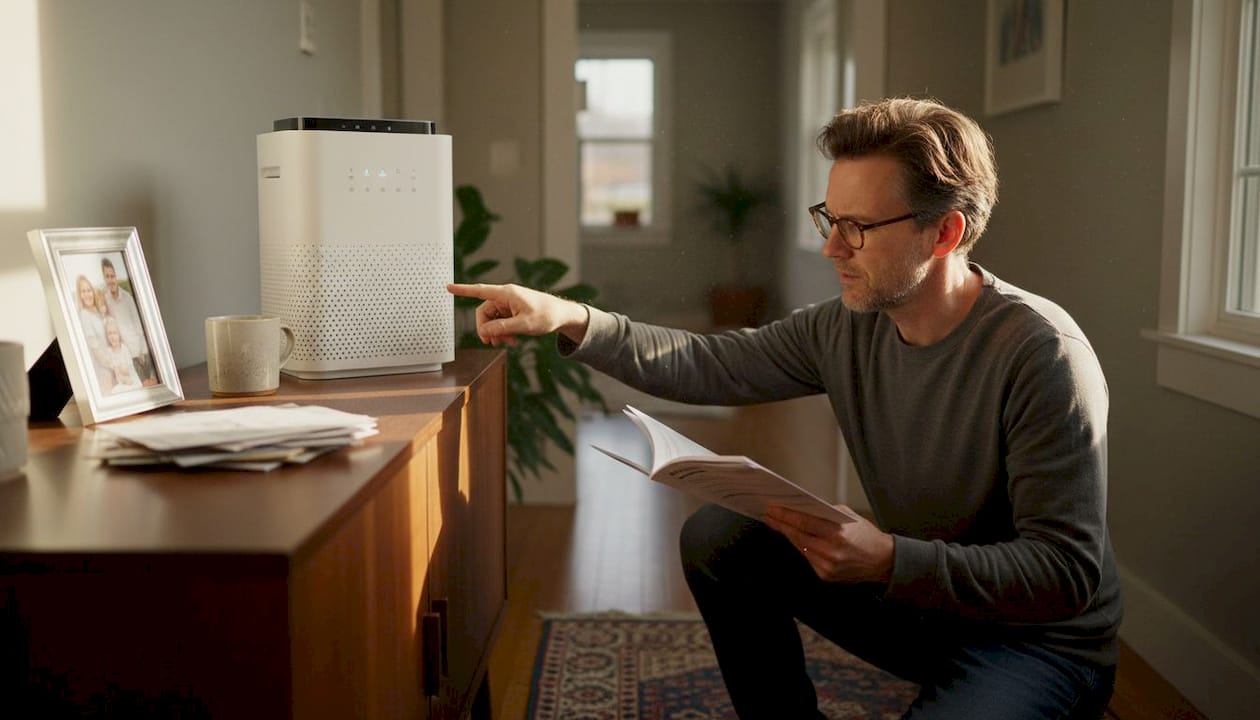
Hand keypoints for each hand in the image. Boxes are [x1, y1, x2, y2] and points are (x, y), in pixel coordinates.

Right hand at [447, 282, 589, 346]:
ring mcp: (509, 304)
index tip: (448, 287)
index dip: (463, 290)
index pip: (479, 290)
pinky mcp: (512, 311)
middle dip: (486, 329)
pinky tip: (512, 341)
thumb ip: (502, 328)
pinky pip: (500, 322)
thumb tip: (484, 332)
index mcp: (506, 293)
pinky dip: (503, 332)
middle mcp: (505, 297)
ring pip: (492, 320)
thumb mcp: (524, 325)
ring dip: (496, 333)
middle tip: (493, 343)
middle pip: (484, 313)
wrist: (562, 316)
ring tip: (507, 344)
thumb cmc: (547, 315)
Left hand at [763, 504, 894, 584]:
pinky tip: (794, 537)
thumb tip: (803, 508)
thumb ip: (826, 513)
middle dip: (781, 524)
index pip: (803, 523)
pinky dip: (801, 546)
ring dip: (788, 535)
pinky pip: (807, 557)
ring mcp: (827, 566)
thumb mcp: (848, 516)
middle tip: (769, 515)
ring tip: (777, 524)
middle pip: (797, 535)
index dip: (785, 515)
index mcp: (837, 534)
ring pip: (800, 547)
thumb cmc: (866, 535)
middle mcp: (830, 552)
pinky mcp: (825, 575)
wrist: (882, 561)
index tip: (773, 509)